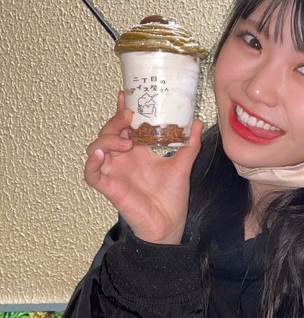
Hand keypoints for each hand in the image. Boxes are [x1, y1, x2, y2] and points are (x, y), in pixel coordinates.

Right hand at [84, 92, 201, 243]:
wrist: (170, 223)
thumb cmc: (172, 197)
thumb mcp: (183, 164)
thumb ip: (190, 144)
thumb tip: (198, 122)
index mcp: (137, 151)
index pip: (124, 125)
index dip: (121, 109)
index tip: (125, 94)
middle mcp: (123, 159)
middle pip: (108, 132)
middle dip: (115, 121)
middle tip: (129, 116)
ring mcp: (114, 172)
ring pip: (96, 148)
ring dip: (107, 139)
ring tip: (125, 140)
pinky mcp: (109, 187)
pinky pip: (91, 173)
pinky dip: (92, 163)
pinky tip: (100, 154)